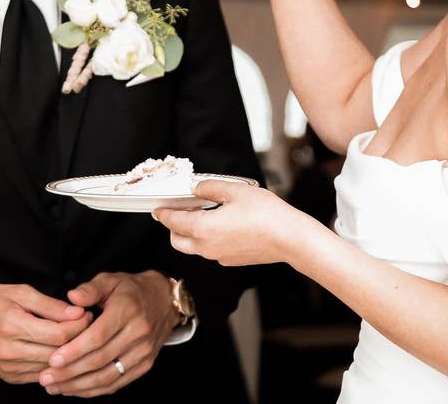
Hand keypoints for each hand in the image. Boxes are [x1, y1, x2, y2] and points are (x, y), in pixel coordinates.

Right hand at [0, 284, 92, 384]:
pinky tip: (60, 350)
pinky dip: (53, 363)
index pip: (59, 334)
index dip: (79, 324)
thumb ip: (50, 305)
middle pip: (59, 352)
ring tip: (76, 336)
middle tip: (87, 324)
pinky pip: (41, 374)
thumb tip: (77, 312)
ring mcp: (9, 368)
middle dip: (79, 338)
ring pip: (52, 367)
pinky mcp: (10, 377)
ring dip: (69, 353)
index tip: (86, 313)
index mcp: (12, 325)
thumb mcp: (18, 292)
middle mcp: (10, 351)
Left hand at [39, 271, 177, 397]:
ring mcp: (144, 352)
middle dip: (70, 372)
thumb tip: (71, 297)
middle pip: (100, 359)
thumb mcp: (111, 280)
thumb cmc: (131, 290)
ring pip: (108, 376)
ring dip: (79, 386)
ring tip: (54, 387)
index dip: (75, 350)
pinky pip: (117, 383)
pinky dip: (94, 390)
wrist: (164, 301)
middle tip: (45, 377)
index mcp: (128, 310)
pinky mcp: (145, 365)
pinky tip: (74, 390)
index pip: (99, 336)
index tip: (53, 359)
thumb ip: (90, 289)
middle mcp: (139, 333)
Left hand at [154, 181, 304, 266]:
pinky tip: (221, 225)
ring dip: (191, 234)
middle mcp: (207, 247)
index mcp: (202, 229)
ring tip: (201, 215)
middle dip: (173, 227)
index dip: (164, 214)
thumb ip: (210, 188)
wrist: (289, 238)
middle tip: (178, 211)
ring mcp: (219, 257)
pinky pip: (212, 251)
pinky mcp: (232, 260)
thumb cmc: (265, 214)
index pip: (173, 222)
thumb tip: (196, 187)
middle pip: (178, 241)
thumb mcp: (234, 190)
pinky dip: (208, 240)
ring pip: (194, 248)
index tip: (158, 209)